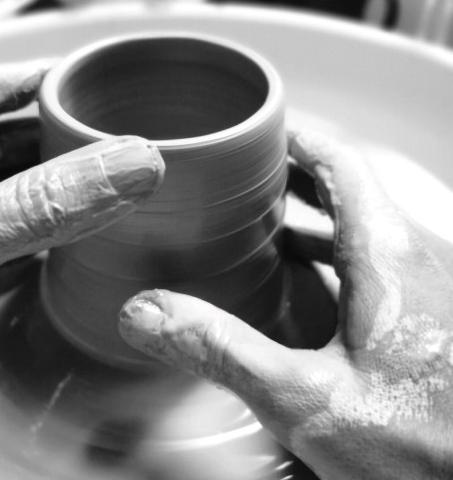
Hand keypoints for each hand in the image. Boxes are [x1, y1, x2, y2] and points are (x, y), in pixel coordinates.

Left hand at [0, 60, 163, 380]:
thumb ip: (29, 209)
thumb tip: (126, 165)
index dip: (31, 77)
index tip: (82, 76)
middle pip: (4, 150)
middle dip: (58, 140)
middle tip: (111, 144)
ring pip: (9, 207)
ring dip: (57, 199)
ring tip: (107, 194)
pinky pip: (6, 260)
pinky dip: (44, 253)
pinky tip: (71, 257)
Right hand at [119, 129, 452, 479]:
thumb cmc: (430, 449)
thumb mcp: (309, 400)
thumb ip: (224, 352)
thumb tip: (147, 313)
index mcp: (387, 253)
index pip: (338, 160)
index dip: (293, 136)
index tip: (255, 126)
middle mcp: (413, 256)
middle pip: (347, 186)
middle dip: (291, 174)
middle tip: (240, 172)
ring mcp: (424, 286)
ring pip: (360, 225)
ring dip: (310, 215)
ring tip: (259, 220)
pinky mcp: (425, 316)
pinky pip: (371, 262)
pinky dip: (330, 254)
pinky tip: (303, 284)